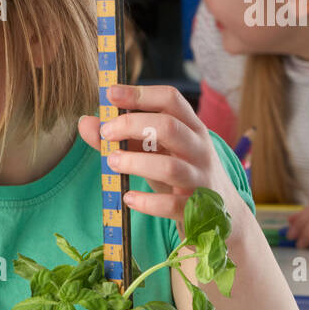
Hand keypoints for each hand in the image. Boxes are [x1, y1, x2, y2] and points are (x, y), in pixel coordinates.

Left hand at [77, 84, 242, 235]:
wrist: (222, 216)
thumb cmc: (179, 173)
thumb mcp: (153, 152)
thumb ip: (120, 137)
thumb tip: (85, 123)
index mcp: (191, 127)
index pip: (170, 99)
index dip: (140, 93)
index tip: (110, 93)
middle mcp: (198, 149)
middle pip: (169, 127)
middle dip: (133, 125)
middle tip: (106, 131)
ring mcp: (199, 179)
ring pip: (170, 167)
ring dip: (136, 162)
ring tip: (112, 162)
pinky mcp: (196, 210)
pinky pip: (171, 205)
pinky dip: (147, 202)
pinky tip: (128, 198)